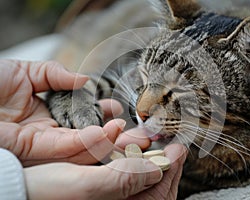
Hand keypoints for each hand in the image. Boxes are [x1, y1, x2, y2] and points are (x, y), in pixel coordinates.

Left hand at [0, 60, 123, 165]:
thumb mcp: (26, 71)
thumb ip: (56, 74)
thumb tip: (85, 79)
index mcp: (46, 110)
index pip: (80, 116)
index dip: (100, 113)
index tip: (116, 108)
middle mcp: (46, 129)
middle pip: (83, 135)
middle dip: (108, 133)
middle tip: (128, 127)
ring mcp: (39, 141)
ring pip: (77, 146)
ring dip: (101, 139)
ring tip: (120, 129)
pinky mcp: (30, 149)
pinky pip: (62, 148)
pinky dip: (83, 142)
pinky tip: (101, 134)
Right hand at [24, 144, 186, 199]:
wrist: (17, 185)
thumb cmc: (43, 190)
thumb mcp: (84, 185)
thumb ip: (123, 180)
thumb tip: (158, 170)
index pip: (157, 194)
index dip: (171, 169)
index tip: (179, 148)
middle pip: (152, 185)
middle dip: (162, 160)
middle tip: (170, 142)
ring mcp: (108, 191)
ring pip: (139, 174)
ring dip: (146, 154)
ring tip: (149, 138)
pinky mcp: (99, 180)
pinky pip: (124, 169)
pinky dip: (130, 154)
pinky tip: (128, 141)